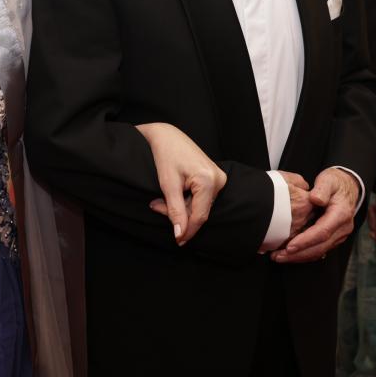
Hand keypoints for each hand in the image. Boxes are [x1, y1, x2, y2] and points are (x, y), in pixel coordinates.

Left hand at [136, 122, 226, 245]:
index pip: (200, 215)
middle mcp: (219, 179)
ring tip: (160, 199)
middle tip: (156, 207)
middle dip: (179, 215)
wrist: (167, 135)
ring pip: (200, 205)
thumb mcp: (167, 185)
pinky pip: (202, 197)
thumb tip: (180, 234)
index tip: (177, 241)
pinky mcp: (214, 177)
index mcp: (209, 180)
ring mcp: (219, 177)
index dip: (188, 230)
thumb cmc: (165, 155)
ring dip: (181, 207)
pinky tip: (173, 194)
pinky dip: (186, 199)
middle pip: (200, 211)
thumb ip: (175, 210)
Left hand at [272, 167, 357, 263]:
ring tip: (279, 257)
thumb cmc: (335, 182)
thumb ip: (322, 189)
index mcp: (341, 214)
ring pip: (319, 251)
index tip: (289, 247)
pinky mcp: (334, 237)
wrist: (347, 187)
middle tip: (278, 256)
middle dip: (298, 254)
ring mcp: (339, 235)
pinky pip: (319, 249)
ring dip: (299, 256)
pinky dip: (304, 254)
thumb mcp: (328, 180)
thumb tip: (316, 199)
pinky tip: (290, 254)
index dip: (305, 241)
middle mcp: (342, 228)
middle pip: (320, 247)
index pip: (322, 232)